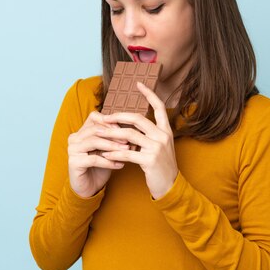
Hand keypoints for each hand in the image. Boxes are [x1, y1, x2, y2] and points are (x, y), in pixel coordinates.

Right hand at [67, 111, 129, 197]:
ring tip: (126, 151)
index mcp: (81, 131)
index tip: (125, 129)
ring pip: (94, 142)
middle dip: (114, 135)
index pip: (94, 117)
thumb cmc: (100, 166)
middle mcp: (74, 138)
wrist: (90, 187)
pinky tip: (119, 165)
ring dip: (112, 146)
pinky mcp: (73, 163)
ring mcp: (72, 150)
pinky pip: (94, 159)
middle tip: (129, 141)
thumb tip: (134, 131)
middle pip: (95, 129)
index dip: (110, 121)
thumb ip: (115, 139)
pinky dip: (108, 161)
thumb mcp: (108, 149)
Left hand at [100, 81, 178, 198]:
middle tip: (104, 117)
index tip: (138, 83)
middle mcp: (163, 136)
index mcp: (166, 130)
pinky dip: (114, 153)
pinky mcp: (150, 160)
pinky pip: (127, 153)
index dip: (149, 94)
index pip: (159, 106)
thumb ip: (148, 135)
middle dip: (118, 116)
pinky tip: (104, 154)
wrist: (171, 186)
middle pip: (138, 118)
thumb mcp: (159, 147)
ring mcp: (157, 147)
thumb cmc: (161, 166)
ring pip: (129, 135)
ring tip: (99, 134)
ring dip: (112, 134)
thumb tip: (128, 125)